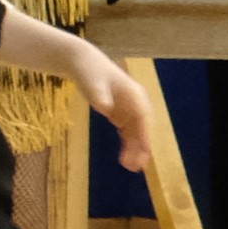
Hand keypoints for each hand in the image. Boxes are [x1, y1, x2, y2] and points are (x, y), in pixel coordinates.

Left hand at [77, 46, 155, 174]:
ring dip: (134, 149)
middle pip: (142, 128)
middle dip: (141, 147)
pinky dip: (127, 143)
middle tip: (135, 166)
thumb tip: (106, 108)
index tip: (145, 152)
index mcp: (134, 95)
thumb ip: (99, 95)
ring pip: (135, 132)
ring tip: (130, 167)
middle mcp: (136, 103)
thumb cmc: (89, 71)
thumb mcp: (92, 83)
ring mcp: (129, 108)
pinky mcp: (119, 113)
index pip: (143, 119)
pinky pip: (127, 131)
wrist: (82, 62)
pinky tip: (125, 157)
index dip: (144, 136)